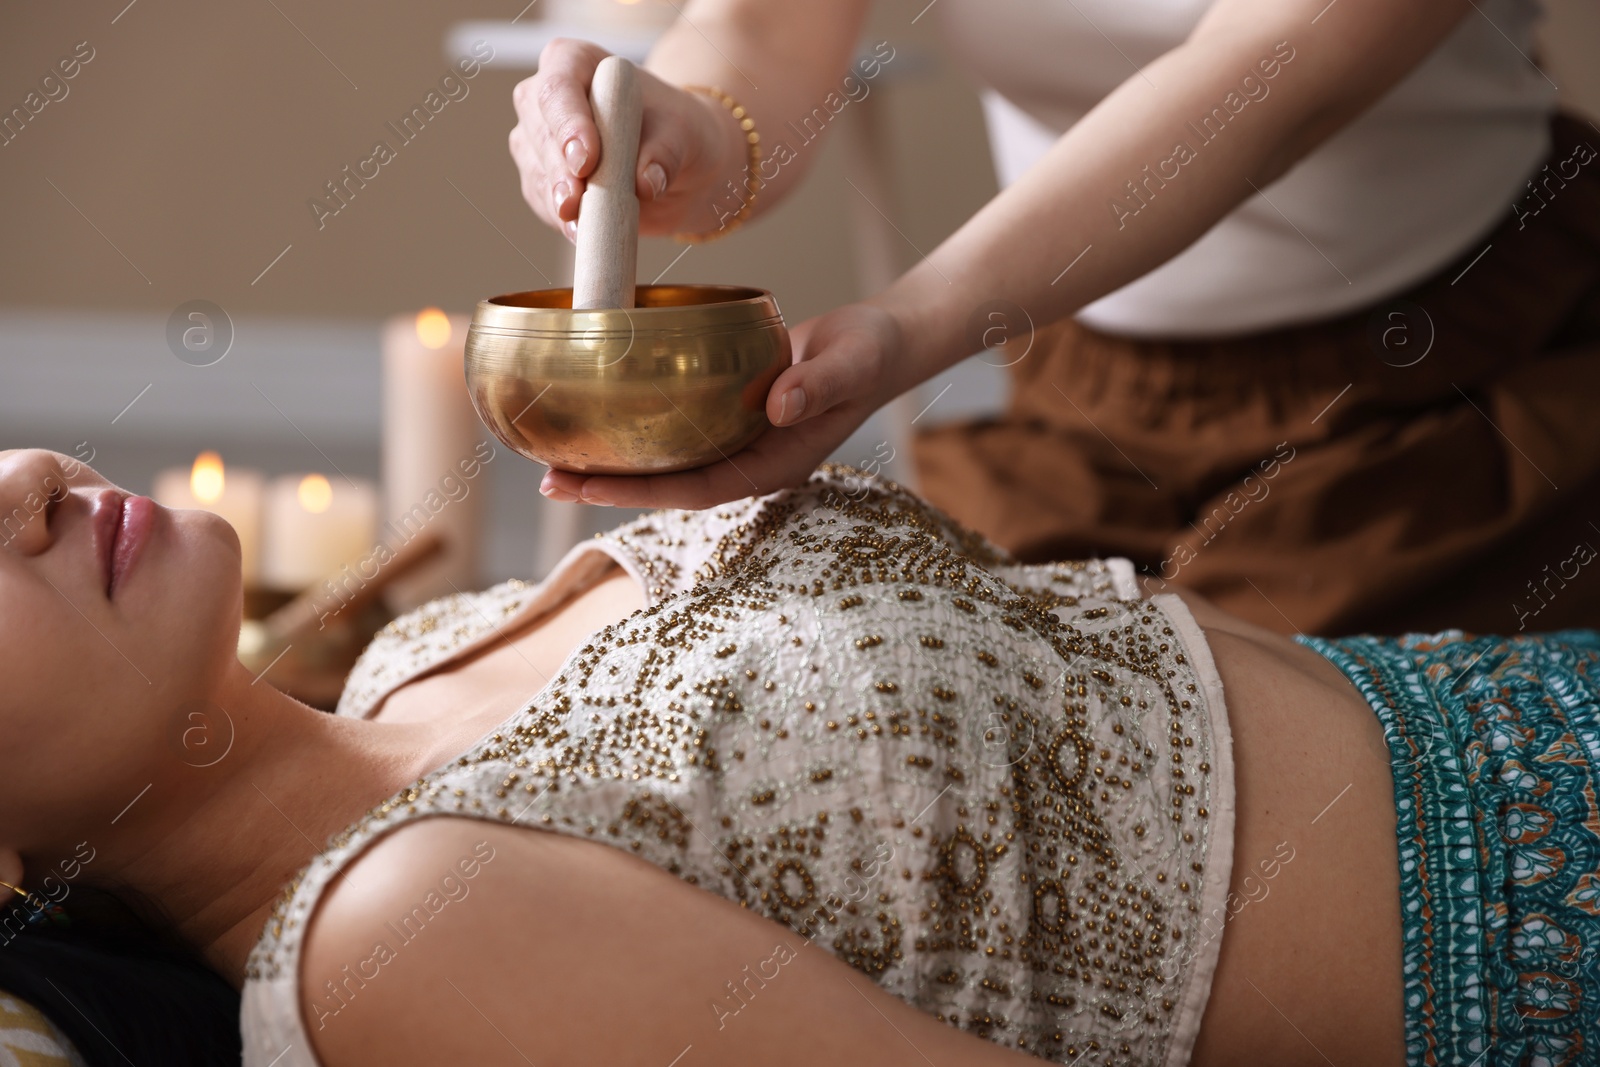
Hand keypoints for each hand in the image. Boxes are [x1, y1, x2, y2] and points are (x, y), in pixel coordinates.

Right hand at [509, 39, 742, 241]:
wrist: (680, 165)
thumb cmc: (678, 132)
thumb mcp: (683, 133)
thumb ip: (665, 151)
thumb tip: (646, 182)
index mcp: (577, 63)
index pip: (559, 86)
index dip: (568, 122)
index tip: (585, 160)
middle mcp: (549, 98)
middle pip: (539, 131)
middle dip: (558, 170)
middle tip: (575, 201)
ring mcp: (539, 139)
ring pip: (536, 169)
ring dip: (557, 200)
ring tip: (581, 224)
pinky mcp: (541, 179)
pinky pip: (542, 201)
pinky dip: (561, 220)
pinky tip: (581, 232)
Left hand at [540, 302, 905, 509]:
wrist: (879, 343)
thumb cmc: (869, 356)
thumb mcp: (851, 364)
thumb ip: (818, 385)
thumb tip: (776, 404)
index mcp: (771, 466)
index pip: (695, 490)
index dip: (640, 494)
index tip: (587, 485)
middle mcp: (745, 461)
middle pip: (667, 484)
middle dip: (608, 486)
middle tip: (546, 480)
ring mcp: (734, 441)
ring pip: (664, 460)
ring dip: (612, 460)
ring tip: (552, 454)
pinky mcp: (725, 414)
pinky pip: (673, 428)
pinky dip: (633, 424)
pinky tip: (596, 411)